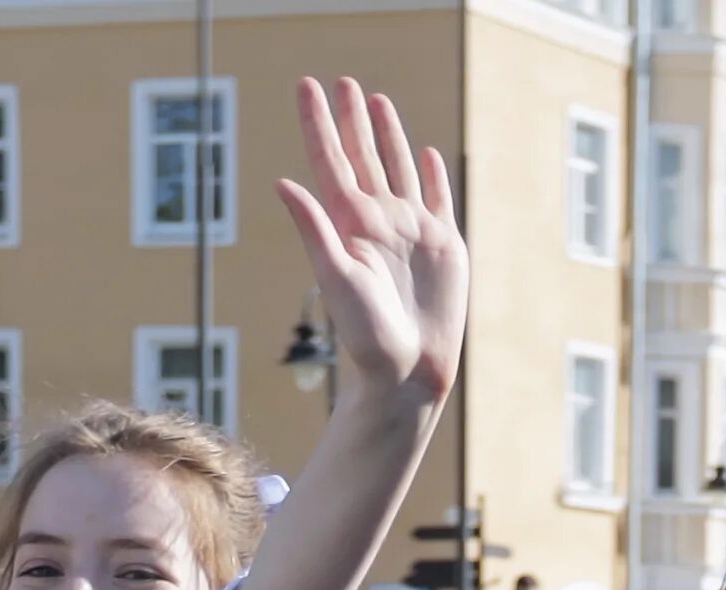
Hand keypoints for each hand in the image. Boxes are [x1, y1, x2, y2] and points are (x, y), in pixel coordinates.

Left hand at [276, 78, 468, 402]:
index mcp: (349, 224)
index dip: (318, 123)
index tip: (306, 86)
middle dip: (351, 119)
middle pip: (363, 155)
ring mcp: (411, 229)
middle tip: (341, 82)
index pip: (330, 161)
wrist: (408, 371)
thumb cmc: (366, 335)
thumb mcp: (336, 277)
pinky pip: (436, 197)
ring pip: (398, 168)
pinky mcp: (443, 244)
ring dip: (388, 135)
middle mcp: (378, 220)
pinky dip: (430, 174)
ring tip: (377, 102)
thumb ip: (313, 229)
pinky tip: (423, 153)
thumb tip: (282, 183)